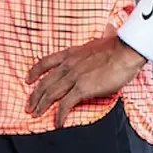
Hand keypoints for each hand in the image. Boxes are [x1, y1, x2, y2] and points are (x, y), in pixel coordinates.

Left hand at [25, 24, 147, 128]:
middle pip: (45, 82)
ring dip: (41, 106)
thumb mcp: (103, 39)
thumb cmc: (118, 47)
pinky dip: (59, 115)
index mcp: (72, 53)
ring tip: (36, 115)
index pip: (46, 62)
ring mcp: (74, 77)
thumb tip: (109, 30)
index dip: (35, 71)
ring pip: (51, 94)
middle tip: (29, 106)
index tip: (28, 79)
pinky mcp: (82, 88)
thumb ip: (100, 38)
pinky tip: (58, 123)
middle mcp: (69, 65)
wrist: (125, 52)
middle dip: (34, 95)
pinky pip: (65, 104)